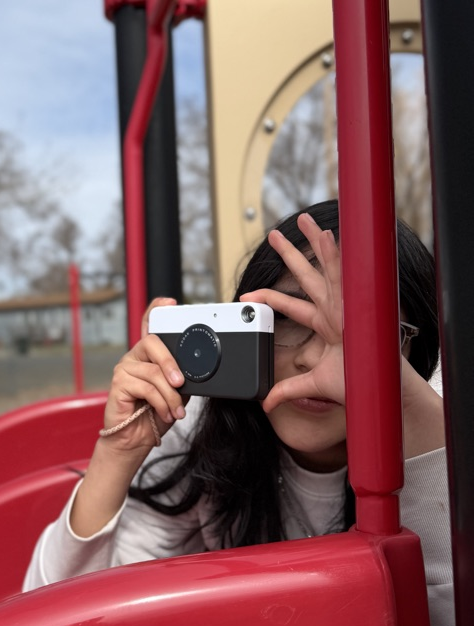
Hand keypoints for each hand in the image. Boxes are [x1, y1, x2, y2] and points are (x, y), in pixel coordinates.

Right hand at [70, 297, 187, 537]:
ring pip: (154, 372)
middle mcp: (135, 356)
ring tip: (176, 410)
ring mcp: (124, 368)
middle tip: (181, 383)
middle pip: (153, 342)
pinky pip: (146, 387)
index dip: (158, 309)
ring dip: (170, 395)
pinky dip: (161, 402)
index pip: (149, 324)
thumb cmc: (155, 414)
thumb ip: (182, 376)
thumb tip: (196, 370)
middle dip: (171, 363)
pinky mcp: (118, 384)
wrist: (136, 440)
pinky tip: (165, 413)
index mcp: (149, 355)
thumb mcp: (176, 392)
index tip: (170, 302)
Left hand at [240, 212, 345, 412]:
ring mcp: (344, 304)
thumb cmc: (357, 385)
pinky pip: (344, 274)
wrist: (379, 390)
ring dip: (313, 243)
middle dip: (291, 254)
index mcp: (325, 324)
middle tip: (275, 234)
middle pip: (306, 275)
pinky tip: (326, 234)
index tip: (246, 294)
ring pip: (325, 267)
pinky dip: (335, 254)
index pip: (290, 305)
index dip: (267, 298)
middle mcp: (333, 309)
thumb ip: (288, 390)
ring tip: (302, 221)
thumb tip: (266, 404)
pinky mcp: (354, 306)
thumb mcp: (313, 385)